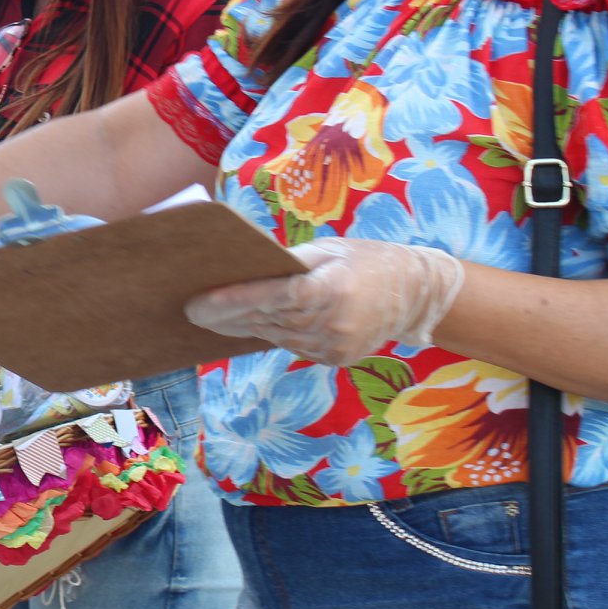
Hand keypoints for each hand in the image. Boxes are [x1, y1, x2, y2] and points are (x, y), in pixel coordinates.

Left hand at [184, 238, 465, 366]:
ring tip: (207, 317)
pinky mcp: (337, 359)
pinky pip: (293, 345)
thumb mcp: (330, 250)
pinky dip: (270, 333)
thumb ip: (289, 263)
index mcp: (332, 289)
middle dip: (225, 316)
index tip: (197, 303)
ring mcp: (336, 346)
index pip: (272, 297)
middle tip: (189, 309)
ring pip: (275, 335)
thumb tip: (244, 268)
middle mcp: (334, 323)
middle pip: (266, 319)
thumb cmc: (367, 259)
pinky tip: (244, 326)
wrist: (419, 292)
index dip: (232, 301)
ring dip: (242, 326)